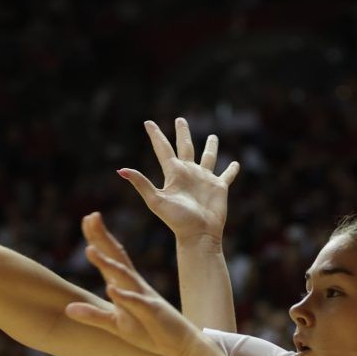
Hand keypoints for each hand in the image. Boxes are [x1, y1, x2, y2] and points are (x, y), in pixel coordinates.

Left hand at [65, 213, 200, 355]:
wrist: (181, 344)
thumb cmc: (149, 331)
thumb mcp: (115, 324)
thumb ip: (92, 315)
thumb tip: (68, 309)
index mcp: (126, 286)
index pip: (111, 257)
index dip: (98, 238)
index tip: (87, 218)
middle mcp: (134, 286)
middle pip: (116, 257)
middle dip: (102, 238)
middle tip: (91, 217)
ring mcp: (143, 297)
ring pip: (123, 276)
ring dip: (107, 263)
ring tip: (89, 249)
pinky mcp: (151, 312)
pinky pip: (136, 302)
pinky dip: (123, 295)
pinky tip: (110, 288)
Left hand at [119, 118, 238, 241]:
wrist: (198, 235)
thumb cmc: (176, 220)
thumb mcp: (156, 200)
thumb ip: (141, 183)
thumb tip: (121, 170)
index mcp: (174, 173)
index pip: (163, 149)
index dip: (155, 135)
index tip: (147, 122)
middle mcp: (188, 173)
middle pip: (185, 147)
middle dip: (183, 133)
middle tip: (180, 120)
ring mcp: (204, 180)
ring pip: (208, 157)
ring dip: (211, 147)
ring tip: (213, 136)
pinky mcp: (219, 188)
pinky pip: (226, 175)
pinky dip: (231, 169)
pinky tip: (235, 164)